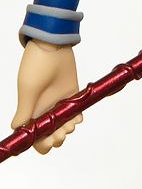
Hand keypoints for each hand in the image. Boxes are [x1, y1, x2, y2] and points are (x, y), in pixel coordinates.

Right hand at [11, 39, 82, 153]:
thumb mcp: (28, 89)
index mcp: (31, 110)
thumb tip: (16, 129)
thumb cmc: (36, 65)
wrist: (53, 45)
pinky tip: (78, 117)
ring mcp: (59, 102)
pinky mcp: (72, 93)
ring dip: (67, 129)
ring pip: (64, 125)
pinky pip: (75, 111)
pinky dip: (76, 117)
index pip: (34, 136)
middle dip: (57, 138)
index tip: (49, 141)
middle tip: (62, 133)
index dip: (41, 143)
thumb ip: (25, 110)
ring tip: (70, 124)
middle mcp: (45, 109)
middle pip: (51, 133)